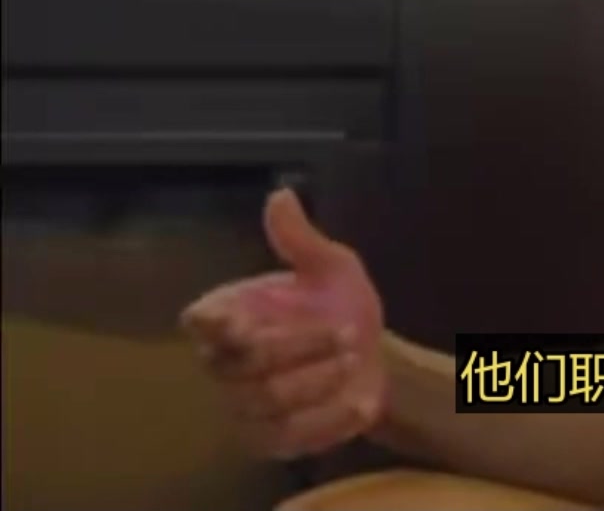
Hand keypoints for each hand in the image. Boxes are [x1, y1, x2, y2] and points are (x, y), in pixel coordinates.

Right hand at [180, 188, 386, 458]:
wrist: (373, 357)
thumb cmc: (339, 305)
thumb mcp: (331, 267)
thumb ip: (301, 239)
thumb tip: (281, 195)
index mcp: (228, 316)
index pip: (199, 323)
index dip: (217, 325)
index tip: (246, 321)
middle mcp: (224, 364)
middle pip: (243, 366)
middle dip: (302, 347)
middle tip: (347, 330)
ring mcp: (242, 407)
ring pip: (267, 403)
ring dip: (320, 379)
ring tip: (354, 359)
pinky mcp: (269, 441)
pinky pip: (289, 438)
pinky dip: (330, 418)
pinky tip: (359, 400)